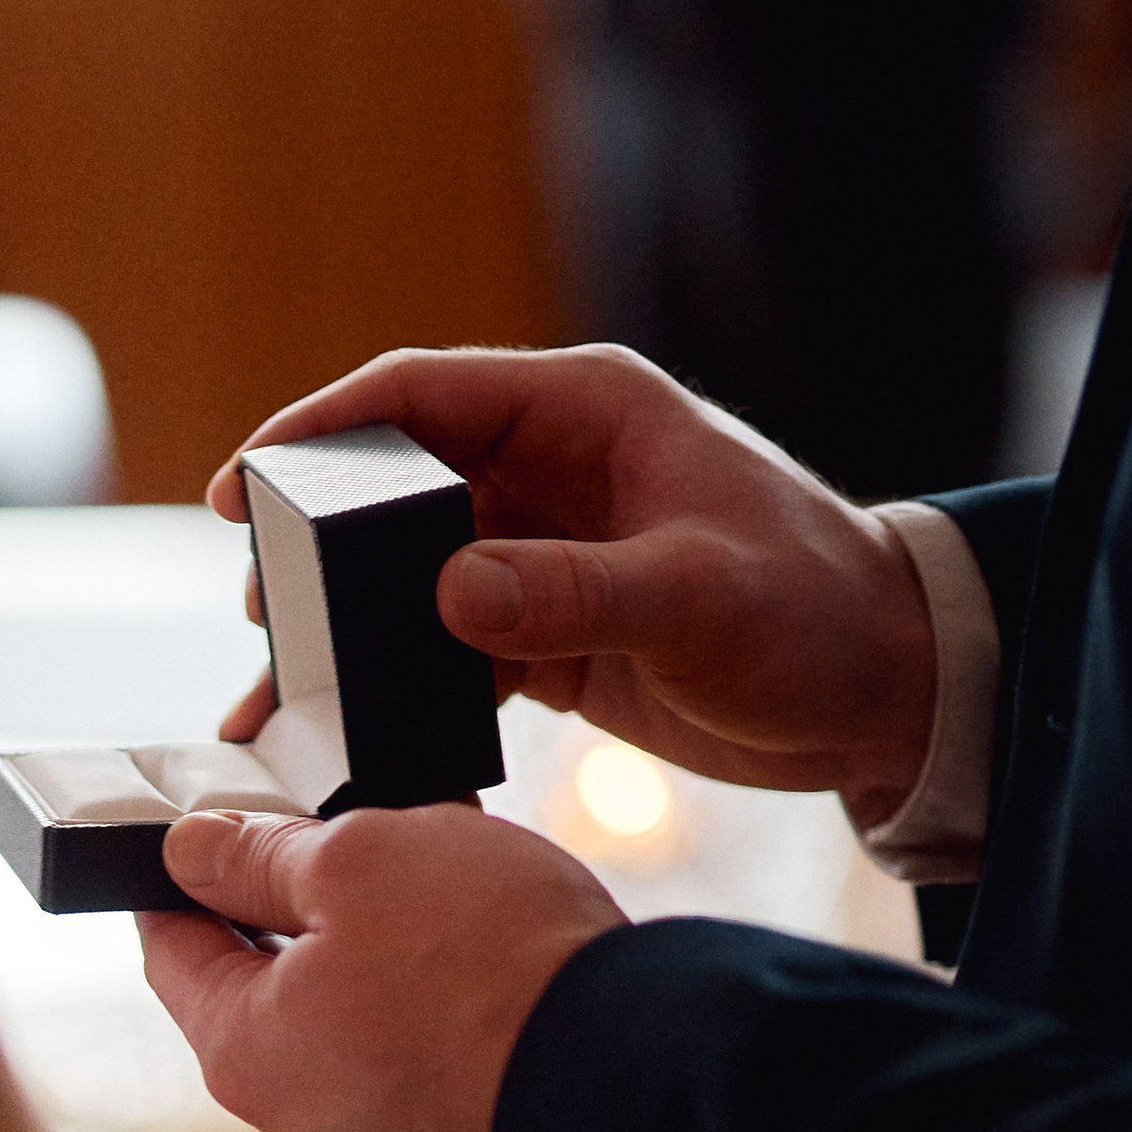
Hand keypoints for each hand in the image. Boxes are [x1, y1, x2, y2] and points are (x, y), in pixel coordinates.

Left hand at [139, 805, 624, 1131]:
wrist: (642, 1079)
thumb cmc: (488, 966)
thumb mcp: (357, 859)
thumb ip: (260, 854)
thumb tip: (192, 850)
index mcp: (243, 1058)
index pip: (171, 951)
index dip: (183, 876)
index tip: (208, 829)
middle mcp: (298, 1125)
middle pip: (265, 989)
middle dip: (302, 903)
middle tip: (354, 829)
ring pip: (350, 1020)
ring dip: (382, 946)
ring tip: (446, 872)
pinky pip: (418, 1057)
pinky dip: (436, 999)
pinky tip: (488, 943)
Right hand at [206, 344, 937, 816]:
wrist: (887, 695)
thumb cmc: (818, 614)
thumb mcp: (697, 598)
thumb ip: (571, 592)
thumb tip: (447, 595)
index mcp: (586, 411)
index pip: (420, 394)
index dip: (319, 429)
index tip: (244, 486)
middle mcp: (551, 469)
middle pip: (393, 488)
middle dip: (314, 545)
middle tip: (260, 608)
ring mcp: (541, 552)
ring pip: (403, 578)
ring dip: (342, 631)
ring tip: (277, 695)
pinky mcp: (545, 631)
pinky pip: (440, 650)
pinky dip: (392, 689)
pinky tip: (343, 736)